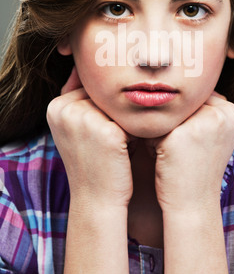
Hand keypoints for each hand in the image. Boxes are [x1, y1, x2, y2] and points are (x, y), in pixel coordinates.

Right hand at [46, 66, 133, 208]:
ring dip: (129, 119)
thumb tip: (99, 72)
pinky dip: (138, 130)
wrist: (97, 201)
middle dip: (117, 112)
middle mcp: (66, 109)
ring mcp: (85, 118)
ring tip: (126, 141)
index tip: (107, 128)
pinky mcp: (107, 131)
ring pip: (120, 104)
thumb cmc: (93, 162)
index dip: (105, 107)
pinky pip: (133, 118)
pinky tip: (135, 146)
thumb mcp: (80, 128)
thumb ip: (83, 100)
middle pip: (106, 95)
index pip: (91, 88)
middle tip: (119, 134)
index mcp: (56, 106)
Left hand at [150, 92, 233, 213]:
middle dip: (174, 123)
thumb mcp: (210, 135)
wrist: (192, 204)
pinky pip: (154, 126)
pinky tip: (164, 157)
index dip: (186, 117)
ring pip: (167, 113)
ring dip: (162, 130)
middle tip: (179, 147)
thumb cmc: (197, 169)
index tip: (188, 140)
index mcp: (232, 112)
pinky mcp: (180, 133)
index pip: (196, 98)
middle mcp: (221, 113)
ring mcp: (201, 122)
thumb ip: (204, 109)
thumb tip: (181, 85)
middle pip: (181, 104)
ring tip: (172, 152)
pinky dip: (153, 140)